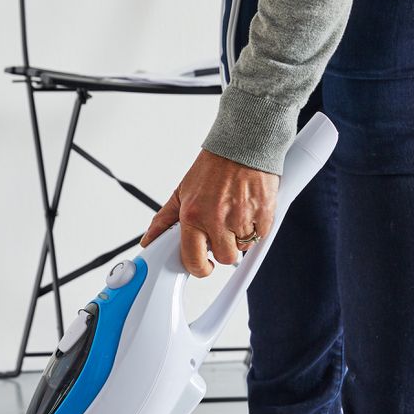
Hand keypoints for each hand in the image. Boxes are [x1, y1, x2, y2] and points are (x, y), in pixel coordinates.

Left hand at [142, 150, 277, 277]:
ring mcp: (242, 217)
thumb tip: (149, 240)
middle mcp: (217, 218)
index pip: (193, 260)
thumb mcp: (182, 192)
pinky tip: (248, 210)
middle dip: (223, 249)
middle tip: (221, 233)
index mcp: (193, 216)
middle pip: (224, 258)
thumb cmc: (213, 168)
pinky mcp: (264, 213)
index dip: (200, 267)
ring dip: (239, 237)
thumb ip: (164, 220)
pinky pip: (260, 235)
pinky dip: (255, 227)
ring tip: (234, 215)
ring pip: (243, 247)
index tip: (202, 265)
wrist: (241, 146)